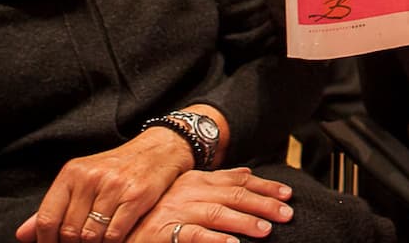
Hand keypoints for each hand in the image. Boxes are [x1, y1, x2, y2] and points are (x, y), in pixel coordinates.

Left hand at [15, 128, 195, 242]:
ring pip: (91, 235)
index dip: (46, 242)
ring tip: (97, 242)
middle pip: (69, 231)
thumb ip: (54, 207)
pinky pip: (115, 233)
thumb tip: (23, 235)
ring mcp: (114, 187)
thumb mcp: (82, 180)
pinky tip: (114, 239)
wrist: (159, 150)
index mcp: (72, 173)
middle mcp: (90, 178)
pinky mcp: (136, 196)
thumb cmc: (117, 169)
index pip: (48, 218)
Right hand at [124, 168, 294, 242]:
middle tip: (286, 213)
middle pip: (232, 195)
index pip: (237, 180)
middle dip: (263, 203)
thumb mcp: (188, 192)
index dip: (264, 186)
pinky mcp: (163, 233)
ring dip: (243, 221)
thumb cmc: (158, 214)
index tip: (287, 193)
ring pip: (216, 213)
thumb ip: (217, 183)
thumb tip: (248, 173)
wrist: (121, 230)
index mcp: (195, 180)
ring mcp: (175, 212)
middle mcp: (187, 192)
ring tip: (265, 229)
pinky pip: (194, 236)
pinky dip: (215, 240)